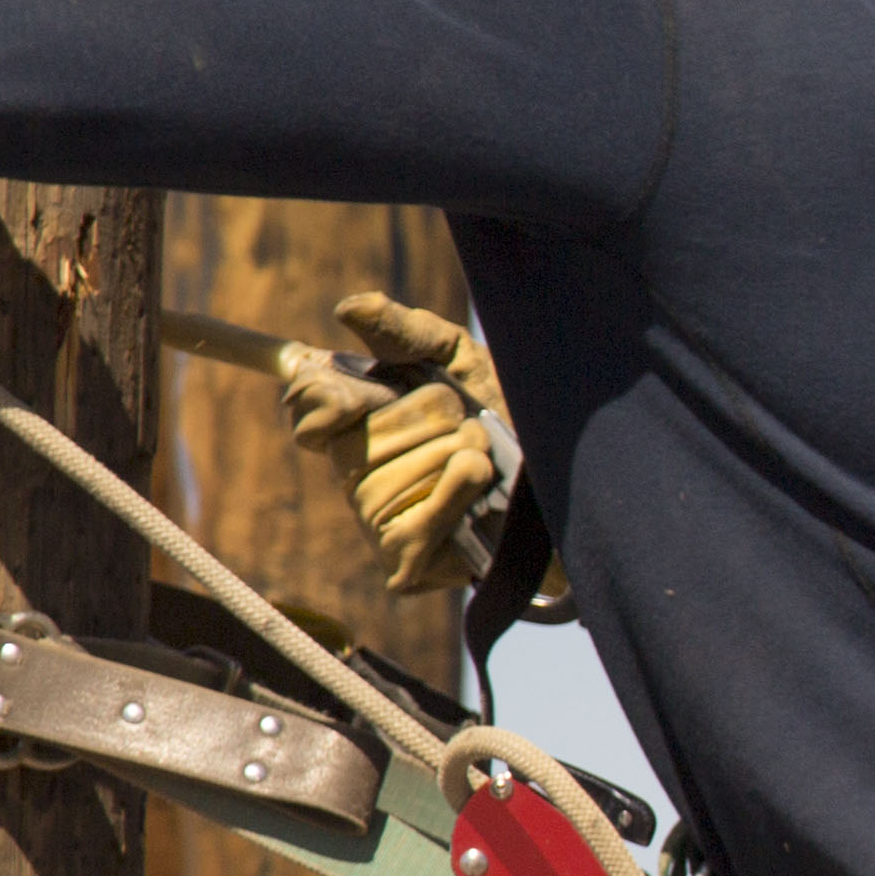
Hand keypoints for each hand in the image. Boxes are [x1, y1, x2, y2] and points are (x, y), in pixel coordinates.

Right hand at [275, 286, 516, 591]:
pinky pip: (415, 523)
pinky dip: (455, 491)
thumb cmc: (511, 416)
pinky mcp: (406, 565)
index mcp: (361, 424)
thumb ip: (408, 332)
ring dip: (455, 453)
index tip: (353, 392)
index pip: (306, 406)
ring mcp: (379, 524)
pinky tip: (480, 477)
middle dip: (427, 418)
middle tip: (465, 422)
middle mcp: (360, 475)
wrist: (568, 479)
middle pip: (361, 436)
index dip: (323, 396)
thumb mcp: (462, 361)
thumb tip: (349, 309)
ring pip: (392, 477)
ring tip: (485, 455)